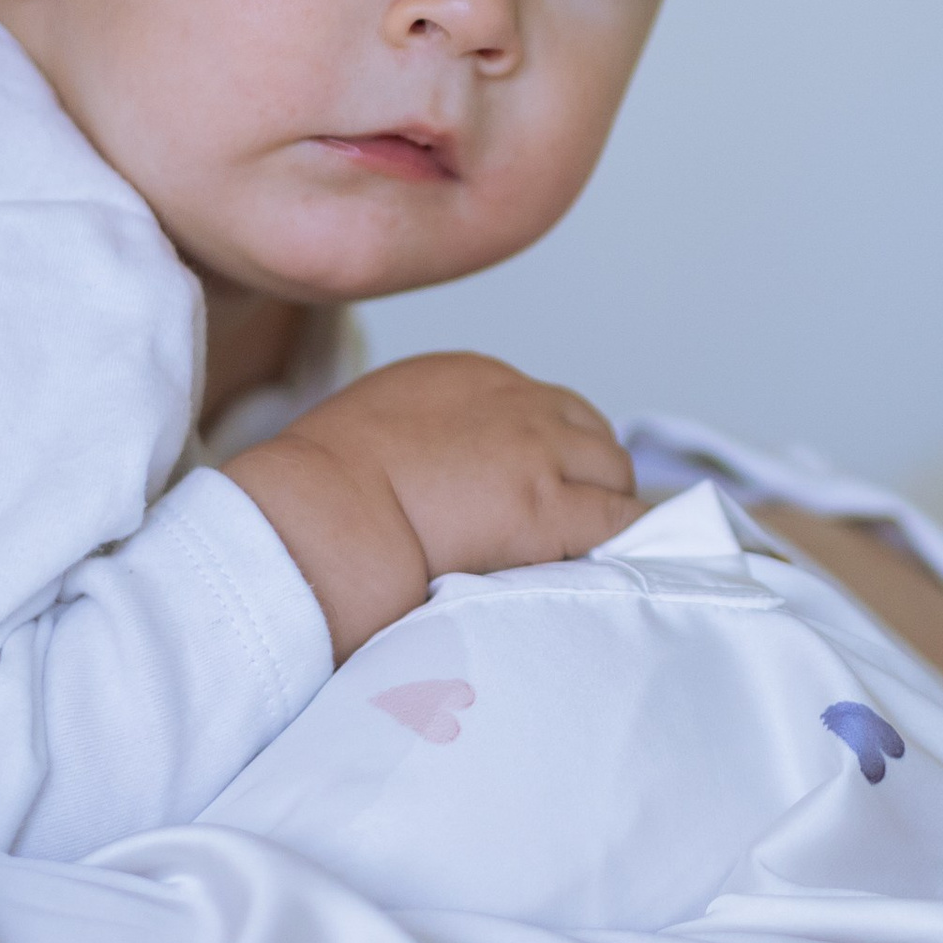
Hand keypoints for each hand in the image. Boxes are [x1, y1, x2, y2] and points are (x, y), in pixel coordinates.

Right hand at [226, 353, 641, 660]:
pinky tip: (608, 566)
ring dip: (605, 506)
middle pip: (591, 432)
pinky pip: (620, 521)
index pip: (545, 405)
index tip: (542, 484)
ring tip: (583, 550)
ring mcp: (539, 453)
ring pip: (614, 472)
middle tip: (572, 522)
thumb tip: (431, 471)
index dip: (552, 451)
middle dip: (588, 475)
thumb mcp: (377, 425)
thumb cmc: (322, 489)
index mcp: (472, 376)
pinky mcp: (551, 508)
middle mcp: (516, 403)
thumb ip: (423, 433)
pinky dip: (621, 540)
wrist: (321, 515)